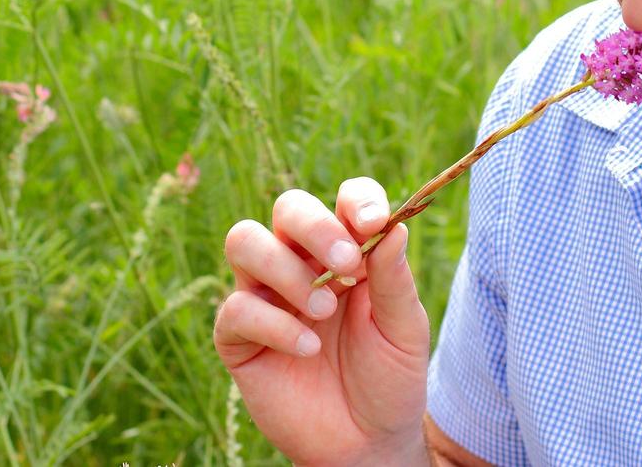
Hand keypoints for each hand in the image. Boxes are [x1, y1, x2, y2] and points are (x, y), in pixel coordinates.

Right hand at [214, 179, 431, 466]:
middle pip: (288, 207)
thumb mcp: (404, 329)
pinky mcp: (239, 337)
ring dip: (285, 267)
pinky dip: (275, 324)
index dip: (356, 200)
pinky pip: (237, 308)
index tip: (373, 222)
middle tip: (347, 264)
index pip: (344, 200)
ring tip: (323, 308)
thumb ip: (395, 278)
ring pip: (244, 240)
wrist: (367, 442)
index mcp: (347, 252)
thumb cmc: (389, 378)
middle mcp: (302, 263)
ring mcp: (266, 296)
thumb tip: (393, 225)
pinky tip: (307, 349)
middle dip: (315, 226)